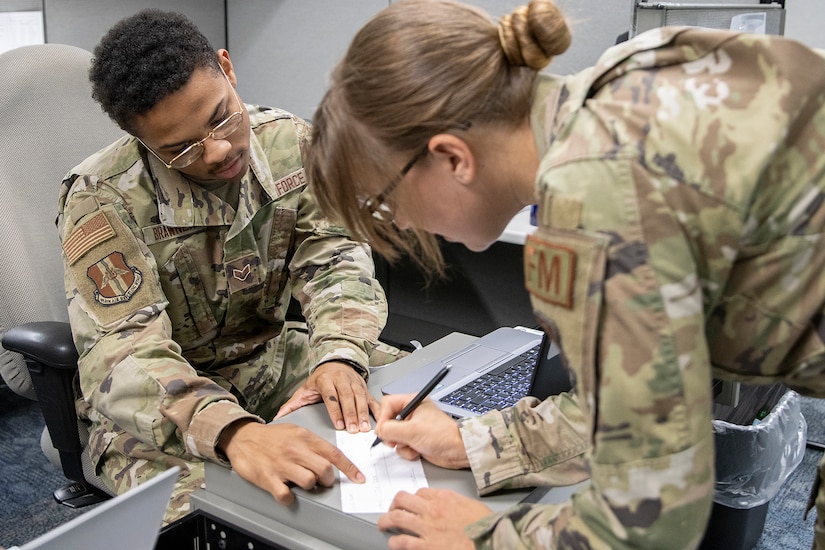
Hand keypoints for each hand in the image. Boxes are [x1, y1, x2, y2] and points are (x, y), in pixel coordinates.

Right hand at [218, 420, 364, 504]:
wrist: (242, 437)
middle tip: (322, 480)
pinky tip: (286, 491)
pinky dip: (289, 497)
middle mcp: (295, 450)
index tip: (358, 477)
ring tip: (301, 482)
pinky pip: (286, 495)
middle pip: (324, 470)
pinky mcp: (268, 478)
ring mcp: (282, 464)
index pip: (333, 453)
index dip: (349, 467)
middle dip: (327, 479)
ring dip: (309, 486)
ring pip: (309, 482)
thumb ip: (313, 444)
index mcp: (304, 437)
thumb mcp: (295, 431)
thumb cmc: (271, 437)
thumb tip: (332, 458)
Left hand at [275, 361, 379, 432]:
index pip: (331, 396)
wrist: (335, 362)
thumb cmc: (320, 379)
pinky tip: (379, 418)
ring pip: (360, 397)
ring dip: (363, 413)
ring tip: (364, 428)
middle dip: (351, 414)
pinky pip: (371, 397)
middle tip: (353, 430)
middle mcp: (341, 379)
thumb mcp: (305, 389)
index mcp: (325, 380)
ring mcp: (354, 382)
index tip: (339, 425)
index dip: (336, 411)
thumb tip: (278, 416)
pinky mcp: (363, 386)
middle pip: (347, 397)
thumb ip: (293, 404)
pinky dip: (376, 408)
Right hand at [375, 394, 469, 468]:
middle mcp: (412, 413)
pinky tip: (417, 450)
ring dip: (400, 444)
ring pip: (393, 435)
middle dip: (391, 434)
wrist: (458, 451)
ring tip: (411, 444)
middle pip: (388, 420)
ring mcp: (413, 427)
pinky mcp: (415, 440)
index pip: (387, 404)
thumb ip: (390, 429)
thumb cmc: (443, 435)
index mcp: (413, 402)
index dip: (383, 417)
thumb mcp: (412, 431)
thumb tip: (379, 431)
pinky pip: (401, 445)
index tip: (385, 429)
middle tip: (396, 439)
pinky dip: (407, 451)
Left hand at [377, 488, 490, 549]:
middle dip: (394, 503)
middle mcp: (433, 509)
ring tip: (383, 524)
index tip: (412, 502)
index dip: (414, 497)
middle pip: (404, 499)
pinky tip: (393, 543)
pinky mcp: (426, 546)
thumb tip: (450, 506)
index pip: (422, 492)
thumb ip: (456, 503)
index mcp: (445, 497)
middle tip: (392, 509)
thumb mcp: (472, 505)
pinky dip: (395, 542)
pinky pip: (403, 541)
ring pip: (397, 518)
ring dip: (386, 520)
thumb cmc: (486, 526)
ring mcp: (427, 527)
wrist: (490, 540)